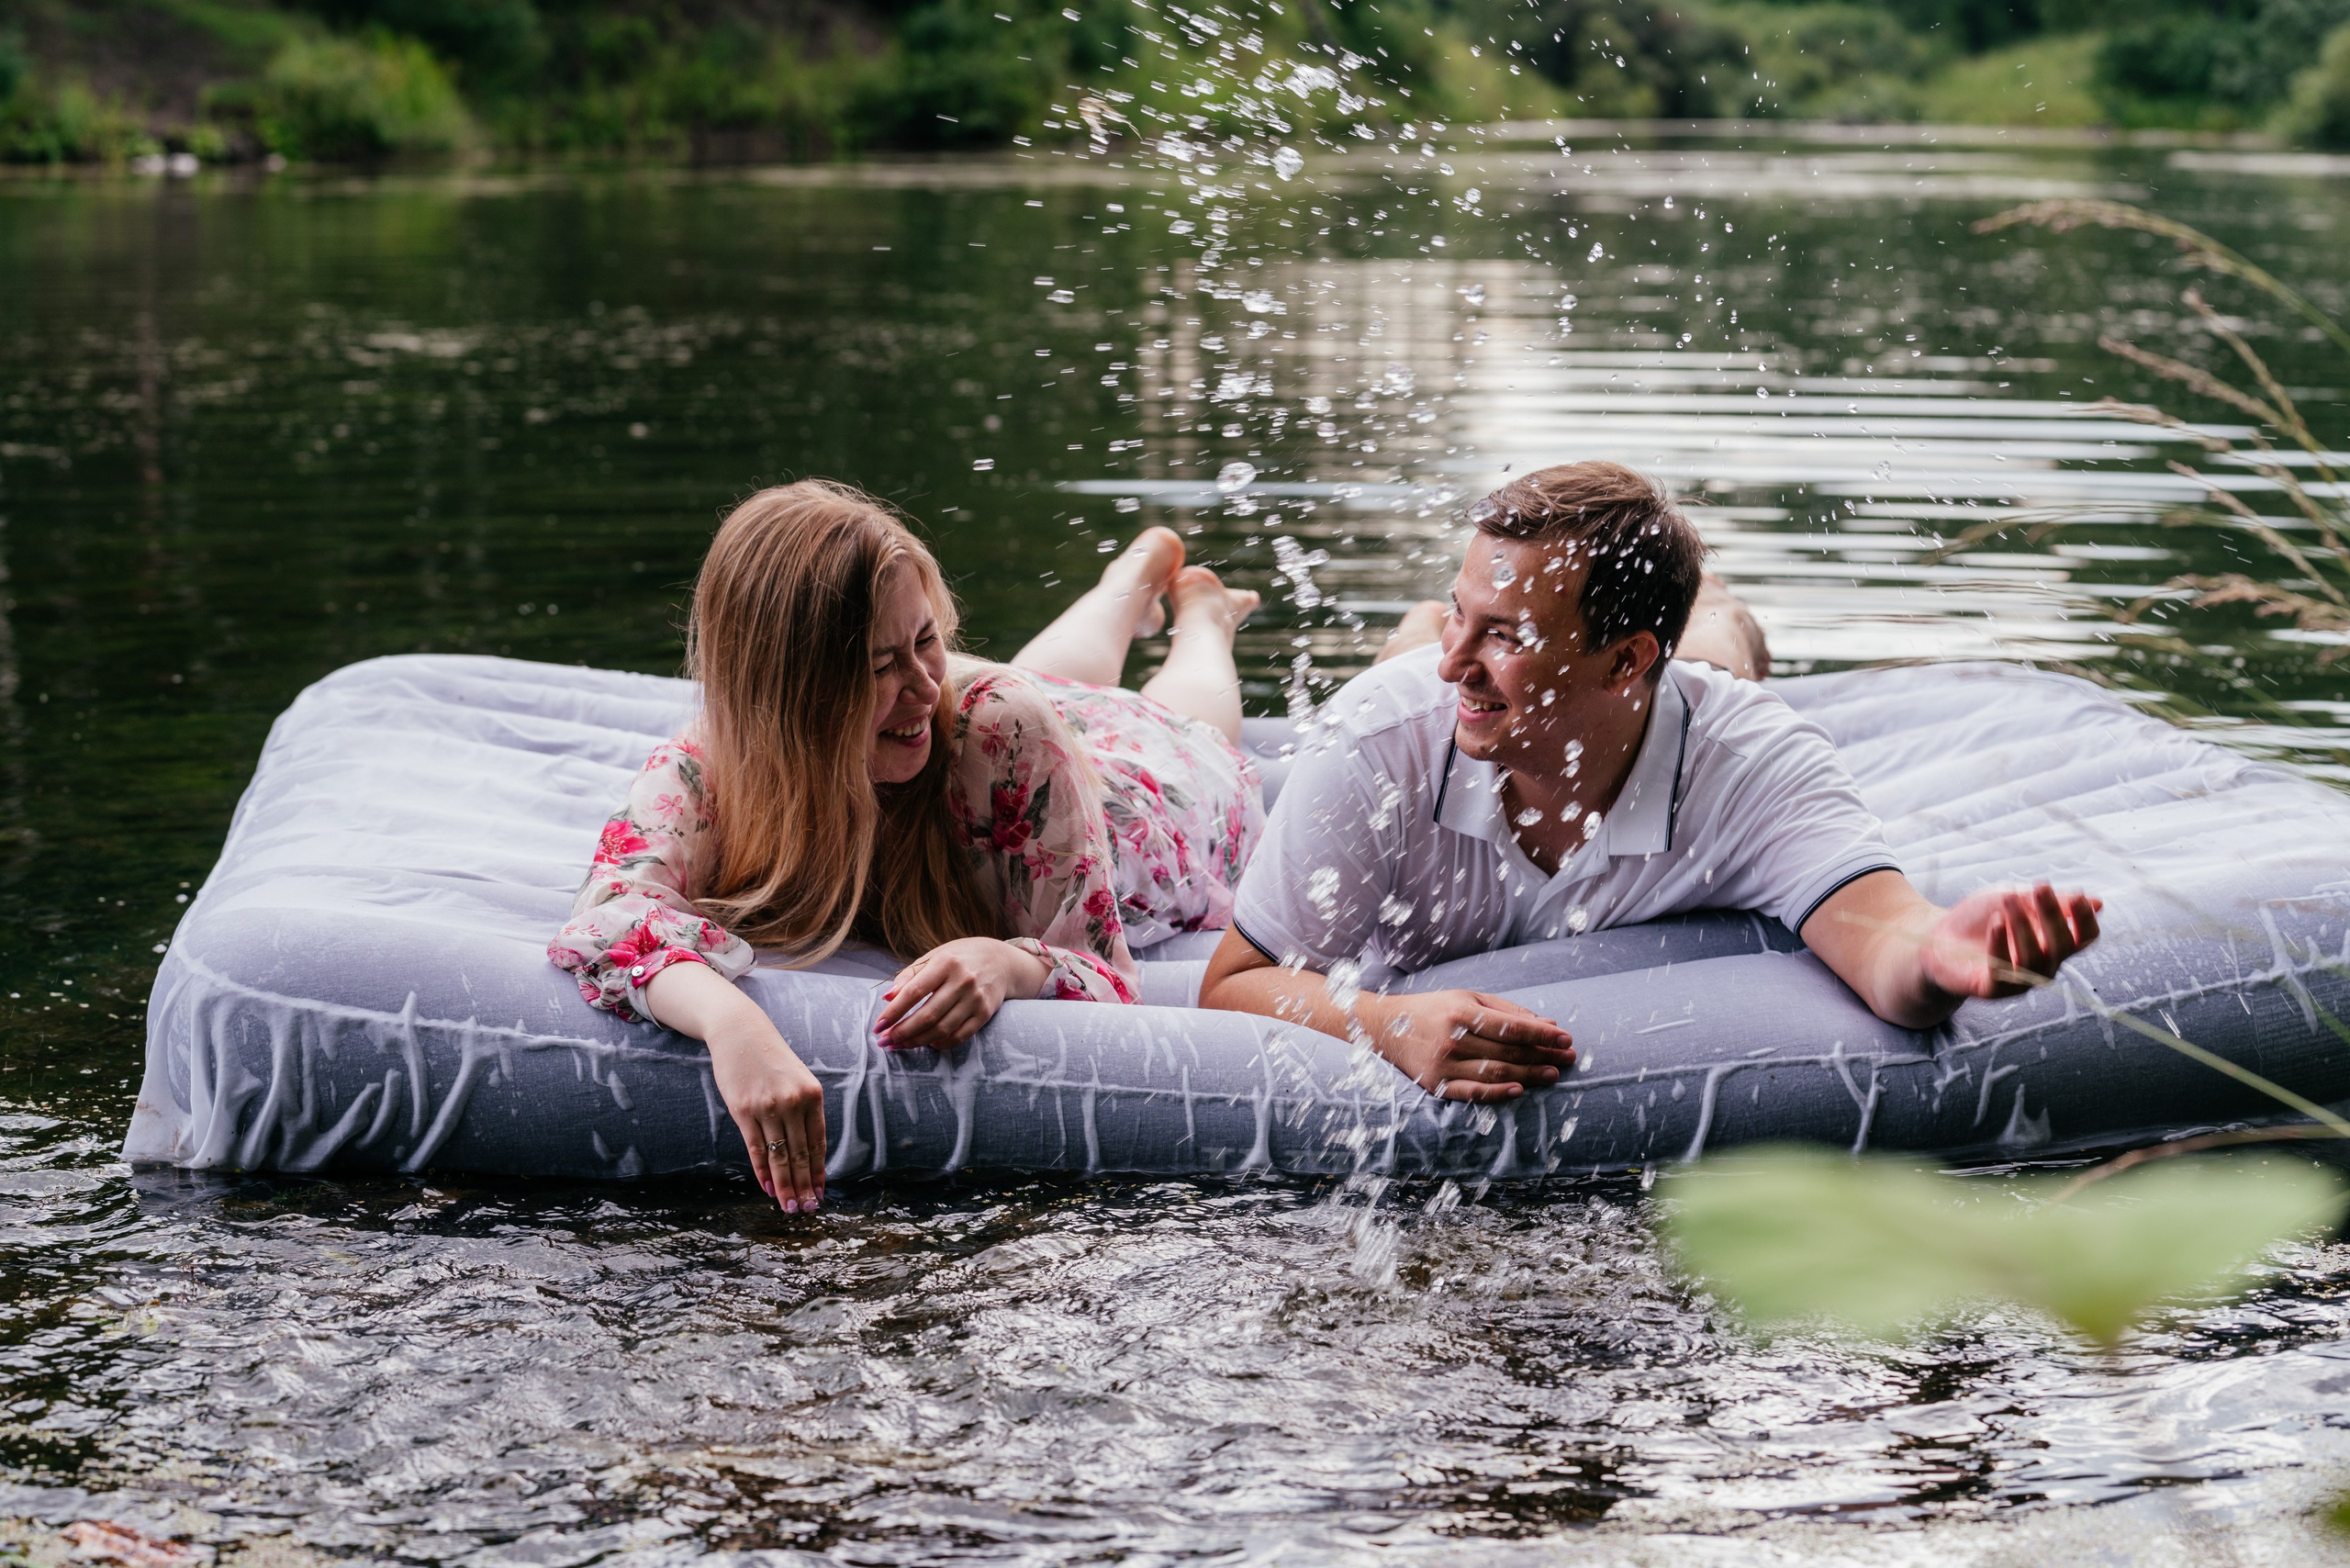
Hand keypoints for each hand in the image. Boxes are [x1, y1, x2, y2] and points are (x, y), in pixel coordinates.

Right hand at [643, 961, 825, 1213]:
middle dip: (805, 1186)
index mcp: (812, 1095)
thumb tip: (808, 1150)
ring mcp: (768, 1106)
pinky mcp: (744, 1110)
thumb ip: (804, 1111)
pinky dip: (762, 1170)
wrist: (740, 1032)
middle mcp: (793, 1102)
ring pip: (780, 1155)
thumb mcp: (797, 1079)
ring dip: (785, 1185)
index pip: (818, 1142)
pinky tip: (768, 1187)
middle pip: (801, 1154)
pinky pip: (756, 1147)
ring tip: (790, 1207)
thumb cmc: (770, 1059)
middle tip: (807, 1210)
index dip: (819, 1171)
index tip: (821, 1193)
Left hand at [873, 937, 1048, 1049]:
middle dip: (902, 1032)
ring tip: (900, 1045)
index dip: (894, 1012)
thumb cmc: (960, 958)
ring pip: (941, 1029)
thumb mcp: (934, 956)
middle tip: (885, 1041)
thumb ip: (910, 975)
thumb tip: (887, 997)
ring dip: (917, 1041)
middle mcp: (963, 980)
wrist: (1002, 961)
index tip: (878, 1025)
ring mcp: (976, 999)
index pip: (914, 992)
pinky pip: (960, 1036)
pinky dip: (941, 1044)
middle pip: (927, 1015)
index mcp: (946, 963)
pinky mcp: (985, 1014)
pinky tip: (927, 1044)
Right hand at [1358, 990, 1575, 1103]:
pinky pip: (1472, 1093)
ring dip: (1529, 1075)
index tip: (1566, 1038)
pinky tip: (1520, 1090)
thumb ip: (1506, 1010)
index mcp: (1461, 1012)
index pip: (1512, 1026)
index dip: (1542, 1034)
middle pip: (1508, 1052)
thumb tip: (1546, 1023)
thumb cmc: (1434, 1009)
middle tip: (1568, 1058)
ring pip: (1496, 1073)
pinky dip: (1497, 1094)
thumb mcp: (1468, 998)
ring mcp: (1444, 1065)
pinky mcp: (1436, 1085)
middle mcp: (1453, 1039)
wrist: (1386, 1027)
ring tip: (1553, 1074)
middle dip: (1543, 1055)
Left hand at [1921, 883, 2102, 1002]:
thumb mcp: (2014, 900)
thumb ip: (2049, 902)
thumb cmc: (1980, 918)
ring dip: (2023, 926)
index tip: (2077, 895)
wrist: (1936, 938)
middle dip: (2053, 915)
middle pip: (2062, 946)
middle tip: (2038, 888)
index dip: (2085, 920)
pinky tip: (1996, 923)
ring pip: (2035, 959)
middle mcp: (2043, 966)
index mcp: (2053, 944)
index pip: (2084, 939)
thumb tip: (2098, 903)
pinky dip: (2000, 946)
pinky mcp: (1991, 990)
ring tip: (2008, 900)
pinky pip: (2003, 974)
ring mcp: (2019, 982)